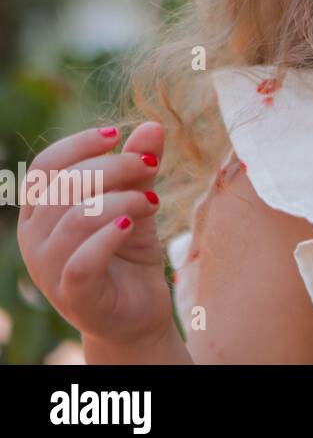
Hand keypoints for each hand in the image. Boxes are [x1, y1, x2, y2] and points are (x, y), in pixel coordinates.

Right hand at [17, 121, 175, 350]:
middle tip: (150, 166)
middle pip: (64, 186)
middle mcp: (35, 240)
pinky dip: (109, 236)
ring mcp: (48, 270)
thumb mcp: (136, 202)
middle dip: (113, 166)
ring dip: (121, 200)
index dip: (78, 144)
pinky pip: (82, 260)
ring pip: (75, 218)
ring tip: (153, 201)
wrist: (137, 311)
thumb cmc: (128, 253)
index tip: (116, 133)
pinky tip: (131, 223)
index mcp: (41, 213)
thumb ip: (140, 168)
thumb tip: (152, 126)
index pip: (46, 167)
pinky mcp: (73, 295)